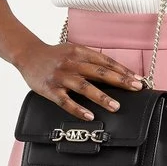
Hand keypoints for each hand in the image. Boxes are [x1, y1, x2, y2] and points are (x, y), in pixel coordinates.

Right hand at [14, 41, 143, 120]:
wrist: (28, 54)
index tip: (138, 79)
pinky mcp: (50, 89)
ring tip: (116, 106)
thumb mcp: (73, 50)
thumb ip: (90, 59)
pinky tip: (90, 115)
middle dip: (119, 80)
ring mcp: (61, 76)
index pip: (105, 61)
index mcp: (79, 52)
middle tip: (136, 88)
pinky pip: (65, 101)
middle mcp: (72, 63)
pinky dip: (78, 108)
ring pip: (84, 87)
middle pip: (99, 72)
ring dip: (102, 96)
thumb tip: (114, 71)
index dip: (122, 70)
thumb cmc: (54, 55)